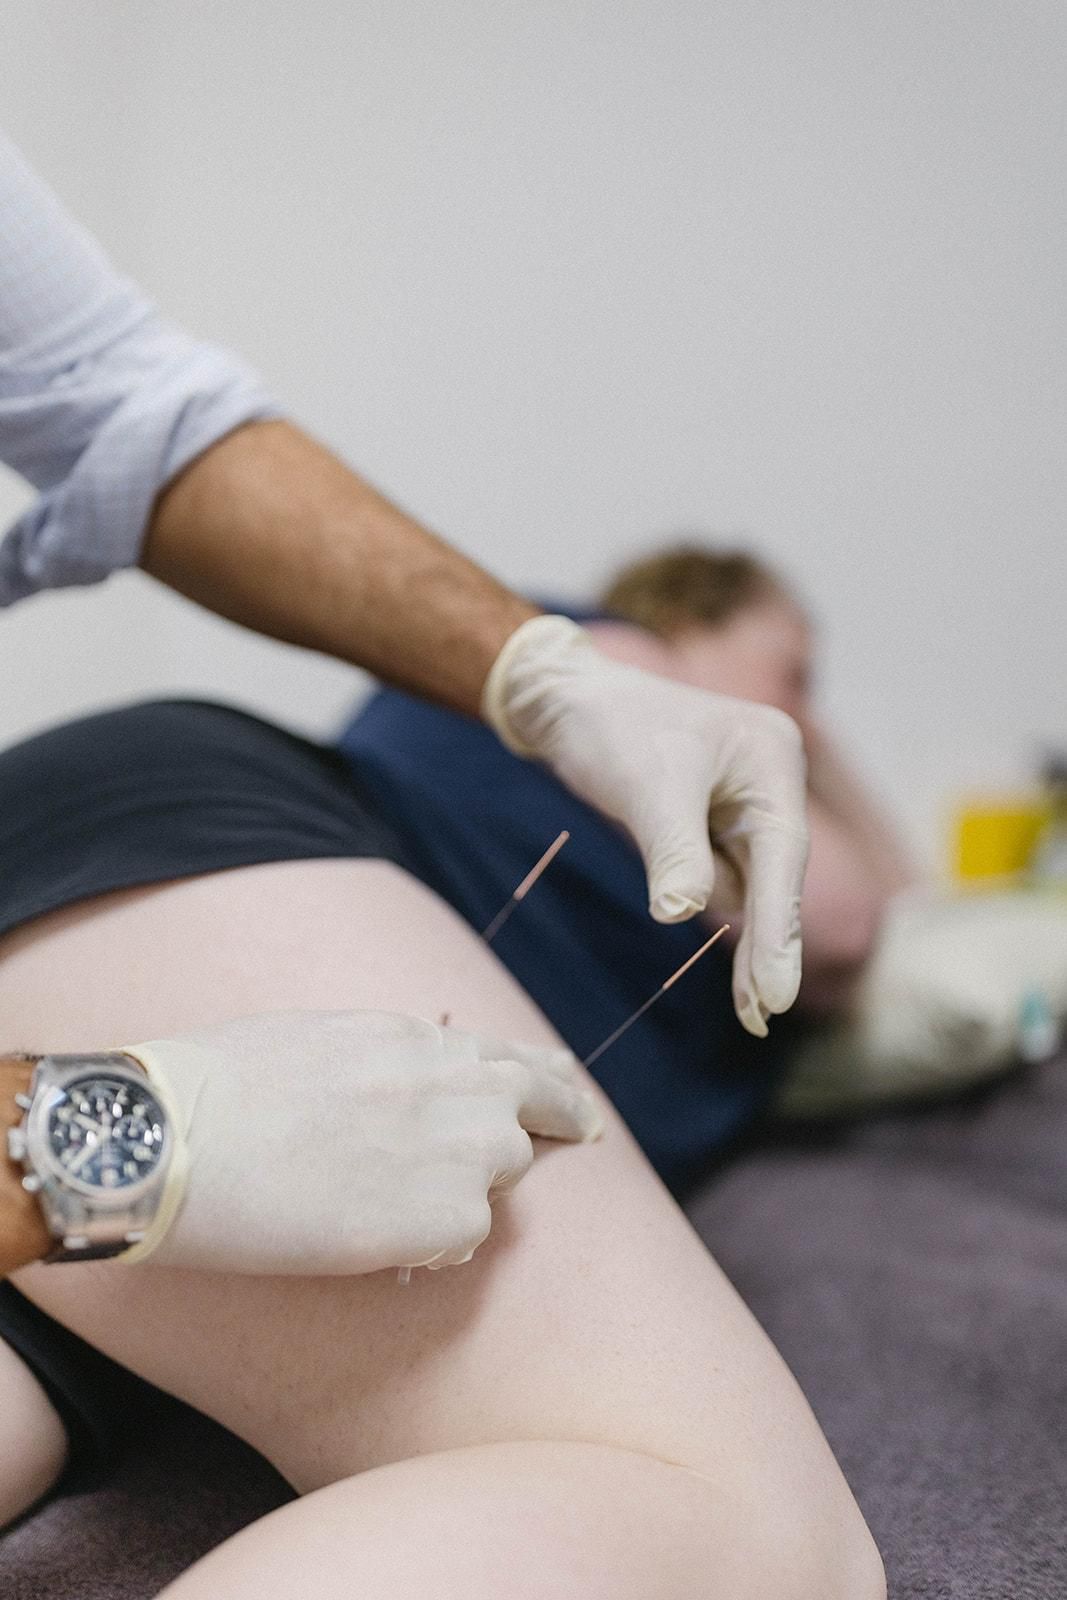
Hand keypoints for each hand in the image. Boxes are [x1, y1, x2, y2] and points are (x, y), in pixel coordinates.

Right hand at [118, 1010, 600, 1274]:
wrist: (173, 1138)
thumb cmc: (213, 1090)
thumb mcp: (313, 1041)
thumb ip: (381, 1058)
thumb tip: (405, 1080)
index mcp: (410, 1037)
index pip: (504, 1052)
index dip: (543, 1073)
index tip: (568, 1084)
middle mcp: (448, 1082)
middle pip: (535, 1102)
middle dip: (561, 1116)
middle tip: (587, 1131)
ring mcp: (454, 1147)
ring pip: (504, 1173)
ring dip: (473, 1186)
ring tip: (404, 1203)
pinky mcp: (440, 1216)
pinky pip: (466, 1234)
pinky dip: (436, 1242)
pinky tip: (383, 1242)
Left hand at [483, 616, 808, 1035]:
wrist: (568, 699)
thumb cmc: (611, 729)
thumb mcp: (644, 788)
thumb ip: (672, 850)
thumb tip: (682, 913)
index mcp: (772, 759)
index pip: (782, 857)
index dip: (779, 930)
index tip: (777, 995)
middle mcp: (770, 781)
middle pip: (774, 878)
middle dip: (767, 947)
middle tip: (760, 1018)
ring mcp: (745, 804)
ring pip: (745, 885)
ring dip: (728, 923)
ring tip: (724, 959)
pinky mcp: (714, 823)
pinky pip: (719, 879)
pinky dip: (708, 910)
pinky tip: (727, 965)